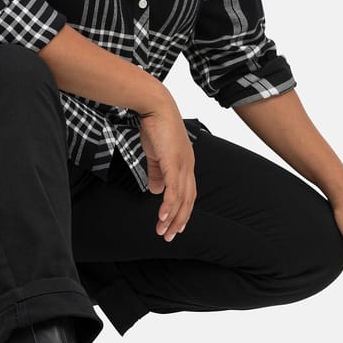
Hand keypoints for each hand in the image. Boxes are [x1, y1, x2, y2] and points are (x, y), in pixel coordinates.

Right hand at [138, 100, 195, 241]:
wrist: (155, 105)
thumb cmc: (156, 126)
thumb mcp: (156, 154)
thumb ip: (156, 172)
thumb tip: (155, 191)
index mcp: (185, 164)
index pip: (188, 193)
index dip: (183, 211)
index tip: (175, 226)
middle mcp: (188, 166)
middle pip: (188, 201)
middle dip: (179, 221)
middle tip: (169, 236)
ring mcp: (182, 164)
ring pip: (181, 199)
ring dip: (172, 218)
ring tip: (163, 232)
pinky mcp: (173, 162)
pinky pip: (173, 189)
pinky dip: (168, 205)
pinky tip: (162, 216)